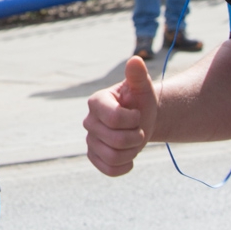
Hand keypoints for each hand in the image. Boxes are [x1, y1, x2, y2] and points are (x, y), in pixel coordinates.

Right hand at [84, 56, 159, 175]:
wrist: (142, 119)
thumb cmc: (141, 101)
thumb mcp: (142, 87)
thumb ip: (137, 75)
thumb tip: (135, 60)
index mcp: (96, 102)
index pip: (114, 119)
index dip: (134, 120)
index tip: (137, 114)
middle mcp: (88, 121)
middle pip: (115, 141)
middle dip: (136, 138)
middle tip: (138, 130)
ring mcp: (90, 140)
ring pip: (112, 157)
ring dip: (132, 152)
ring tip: (134, 142)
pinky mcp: (94, 156)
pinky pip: (108, 169)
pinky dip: (124, 166)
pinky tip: (129, 156)